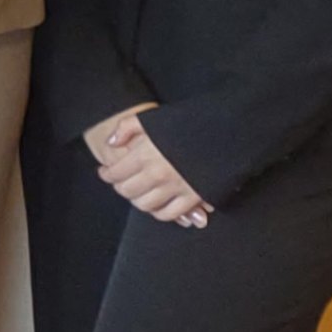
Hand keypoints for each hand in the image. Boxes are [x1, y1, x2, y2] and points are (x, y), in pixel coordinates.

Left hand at [90, 104, 210, 227]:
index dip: (106, 174)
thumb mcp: (152, 118)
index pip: (115, 174)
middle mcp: (157, 174)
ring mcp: (176, 188)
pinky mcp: (193, 197)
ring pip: (146, 205)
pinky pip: (169, 214)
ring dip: (138, 200)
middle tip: (120, 182)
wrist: (226, 129)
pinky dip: (159, 212)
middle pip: (127, 191)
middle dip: (120, 187)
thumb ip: (127, 128)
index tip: (105, 172)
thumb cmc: (187, 121)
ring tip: (137, 192)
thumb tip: (111, 144)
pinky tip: (157, 204)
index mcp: (145, 155)